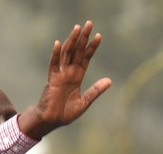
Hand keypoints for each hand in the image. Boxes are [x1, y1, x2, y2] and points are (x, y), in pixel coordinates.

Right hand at [19, 20, 111, 138]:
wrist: (52, 121)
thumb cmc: (66, 113)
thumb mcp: (85, 102)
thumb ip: (96, 90)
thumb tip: (110, 80)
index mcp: (77, 77)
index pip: (86, 58)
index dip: (92, 47)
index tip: (99, 35)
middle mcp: (69, 73)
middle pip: (77, 51)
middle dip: (83, 38)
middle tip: (89, 24)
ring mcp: (60, 75)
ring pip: (66, 54)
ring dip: (71, 41)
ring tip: (77, 29)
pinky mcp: (52, 80)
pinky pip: (53, 65)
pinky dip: (55, 54)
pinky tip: (58, 43)